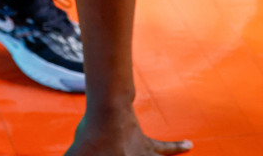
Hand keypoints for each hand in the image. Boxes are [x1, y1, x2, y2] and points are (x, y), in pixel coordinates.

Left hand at [64, 111, 192, 155]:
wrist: (108, 112)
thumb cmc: (90, 136)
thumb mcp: (74, 155)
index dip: (119, 154)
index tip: (122, 154)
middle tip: (173, 149)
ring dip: (168, 153)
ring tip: (184, 151)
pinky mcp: (147, 146)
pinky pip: (163, 149)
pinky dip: (176, 147)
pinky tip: (189, 146)